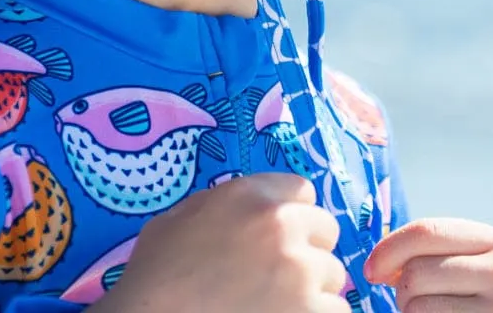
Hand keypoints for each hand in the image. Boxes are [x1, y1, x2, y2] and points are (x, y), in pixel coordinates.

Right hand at [92, 171, 351, 312]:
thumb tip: (249, 212)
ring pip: (333, 276)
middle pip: (325, 231)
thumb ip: (226, 205)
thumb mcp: (182, 218)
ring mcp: (299, 273)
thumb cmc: (155, 277)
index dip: (292, 215)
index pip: (303, 191)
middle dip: (307, 251)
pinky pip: (336, 312)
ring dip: (312, 291)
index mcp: (251, 195)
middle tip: (277, 277)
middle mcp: (283, 226)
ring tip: (277, 303)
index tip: (278, 237)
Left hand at [364, 217, 492, 312]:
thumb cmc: (489, 305)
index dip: (389, 248)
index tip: (371, 270)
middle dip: (403, 291)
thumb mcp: (475, 268)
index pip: (426, 231)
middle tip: (412, 303)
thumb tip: (378, 262)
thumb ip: (436, 254)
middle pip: (417, 271)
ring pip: (419, 306)